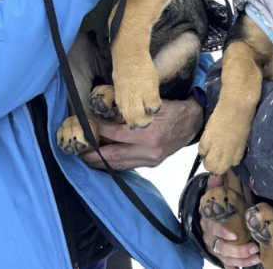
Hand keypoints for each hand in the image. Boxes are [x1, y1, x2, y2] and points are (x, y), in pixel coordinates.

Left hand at [78, 97, 202, 169]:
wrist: (193, 122)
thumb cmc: (171, 110)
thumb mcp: (152, 106)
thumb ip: (131, 111)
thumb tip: (105, 112)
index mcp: (151, 133)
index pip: (118, 134)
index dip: (100, 132)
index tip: (86, 128)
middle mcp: (150, 150)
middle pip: (116, 155)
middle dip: (95, 155)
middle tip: (79, 152)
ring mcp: (152, 159)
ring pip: (121, 164)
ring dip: (102, 163)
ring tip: (86, 159)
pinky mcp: (152, 163)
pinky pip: (129, 166)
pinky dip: (115, 164)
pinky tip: (104, 162)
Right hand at [200, 174, 261, 267]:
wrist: (210, 220)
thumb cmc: (217, 209)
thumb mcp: (215, 197)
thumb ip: (215, 186)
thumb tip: (217, 174)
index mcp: (208, 221)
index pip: (212, 227)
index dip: (222, 231)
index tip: (235, 235)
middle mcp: (210, 237)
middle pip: (220, 247)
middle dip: (237, 250)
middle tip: (253, 248)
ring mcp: (215, 249)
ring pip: (225, 258)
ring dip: (241, 260)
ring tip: (257, 257)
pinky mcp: (222, 257)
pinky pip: (227, 266)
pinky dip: (235, 268)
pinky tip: (246, 268)